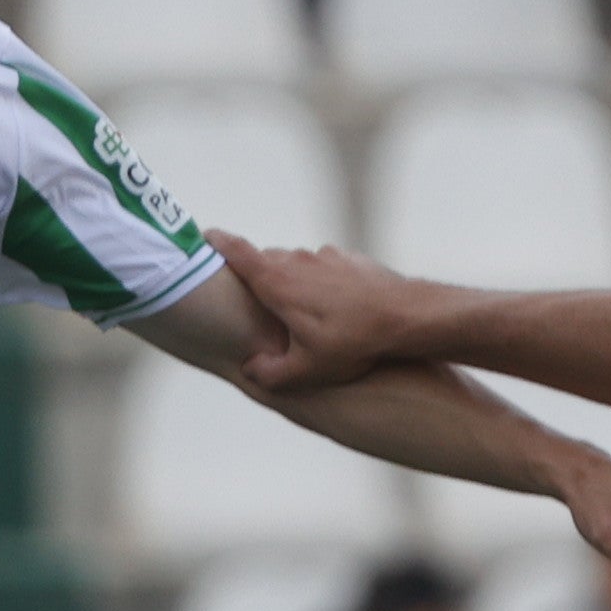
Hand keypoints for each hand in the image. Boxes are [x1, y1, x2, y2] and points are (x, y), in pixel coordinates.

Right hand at [209, 230, 438, 393]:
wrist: (407, 316)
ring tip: (301, 315)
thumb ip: (270, 374)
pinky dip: (321, 284)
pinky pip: (324, 268)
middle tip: (254, 303)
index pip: (237, 253)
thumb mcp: (306, 370)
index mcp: (277, 283)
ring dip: (292, 284)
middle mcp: (297, 261)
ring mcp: (325, 256)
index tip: (203, 236)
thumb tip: (250, 369)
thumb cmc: (353, 342)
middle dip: (256, 279)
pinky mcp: (350, 259)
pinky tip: (336, 310)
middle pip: (265, 262)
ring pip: (296, 265)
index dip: (217, 243)